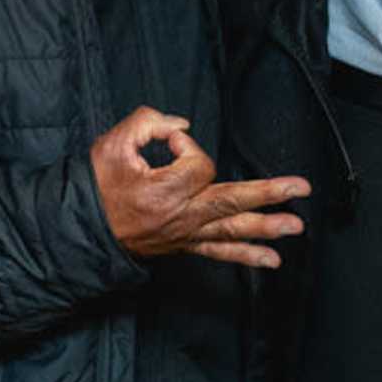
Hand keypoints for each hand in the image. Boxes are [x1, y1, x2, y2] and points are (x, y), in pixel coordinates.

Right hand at [86, 106, 309, 269]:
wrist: (82, 228)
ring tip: (296, 226)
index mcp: (163, 190)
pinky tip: (272, 259)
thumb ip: (149, 123)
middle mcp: (179, 216)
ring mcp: (184, 233)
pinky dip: (246, 255)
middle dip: (267, 193)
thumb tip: (182, 128)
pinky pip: (219, 251)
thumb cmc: (97, 186)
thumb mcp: (113, 143)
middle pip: (230, 201)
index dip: (186, 146)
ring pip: (231, 230)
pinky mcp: (184, 244)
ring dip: (266, 228)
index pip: (197, 163)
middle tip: (300, 188)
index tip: (168, 142)